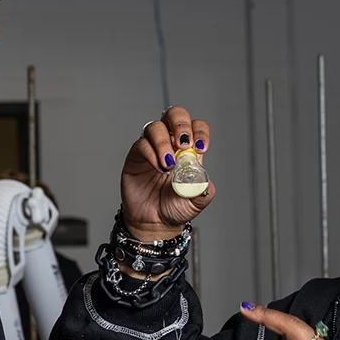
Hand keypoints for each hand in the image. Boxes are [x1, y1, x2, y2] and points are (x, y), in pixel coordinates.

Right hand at [122, 106, 214, 241]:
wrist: (155, 223)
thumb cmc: (175, 208)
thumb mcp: (197, 200)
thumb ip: (204, 189)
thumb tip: (203, 179)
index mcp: (189, 150)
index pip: (196, 126)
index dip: (200, 131)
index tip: (202, 147)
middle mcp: (170, 144)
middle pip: (174, 115)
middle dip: (181, 124)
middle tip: (183, 144)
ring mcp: (152, 148)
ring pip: (155, 127)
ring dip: (164, 142)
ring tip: (169, 164)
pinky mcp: (136, 156)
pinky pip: (141, 145)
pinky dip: (151, 153)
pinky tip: (159, 168)